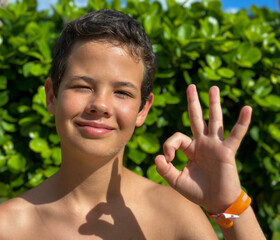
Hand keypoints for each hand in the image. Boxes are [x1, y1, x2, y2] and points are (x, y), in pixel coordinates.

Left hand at [155, 84, 251, 213]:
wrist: (216, 203)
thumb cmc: (197, 192)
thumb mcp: (176, 181)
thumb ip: (165, 169)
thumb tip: (157, 157)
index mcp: (191, 149)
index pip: (177, 138)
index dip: (169, 146)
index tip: (168, 160)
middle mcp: (203, 143)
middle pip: (197, 118)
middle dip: (193, 102)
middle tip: (191, 86)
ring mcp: (215, 146)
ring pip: (214, 120)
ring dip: (213, 104)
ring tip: (213, 88)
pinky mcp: (227, 152)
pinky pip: (235, 134)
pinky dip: (241, 122)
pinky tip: (246, 108)